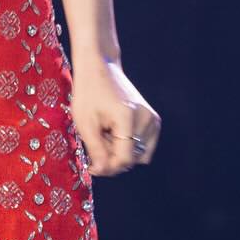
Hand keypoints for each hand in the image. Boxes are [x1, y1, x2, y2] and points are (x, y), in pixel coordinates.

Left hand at [69, 58, 159, 176]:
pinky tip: (115, 133)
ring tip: (105, 135)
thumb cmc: (88, 93)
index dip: (107, 168)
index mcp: (128, 118)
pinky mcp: (154, 121)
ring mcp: (153, 120)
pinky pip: (144, 147)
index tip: (91, 166)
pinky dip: (129, 145)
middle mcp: (147, 119)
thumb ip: (95, 149)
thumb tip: (103, 171)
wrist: (100, 68)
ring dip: (120, 153)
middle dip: (112, 158)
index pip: (124, 158)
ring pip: (138, 155)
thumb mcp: (85, 122)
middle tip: (95, 142)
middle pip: (131, 159)